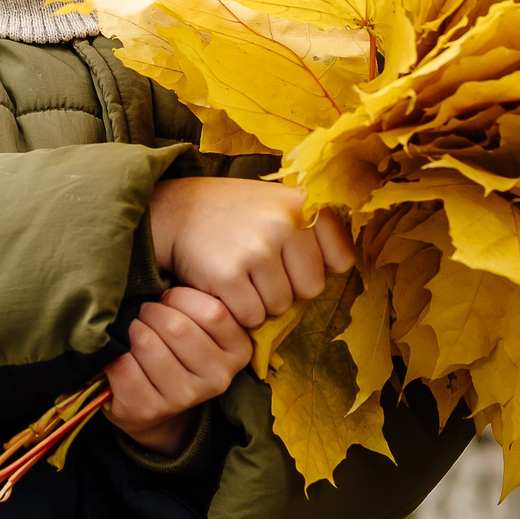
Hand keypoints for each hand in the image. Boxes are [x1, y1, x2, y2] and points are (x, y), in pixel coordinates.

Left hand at [103, 288, 250, 454]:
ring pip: (148, 344)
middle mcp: (219, 377)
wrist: (154, 400)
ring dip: (132, 330)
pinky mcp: (151, 410)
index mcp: (238, 349)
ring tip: (132, 330)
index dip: (181, 297)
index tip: (168, 298)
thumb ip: (197, 298)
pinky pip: (124, 367)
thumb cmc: (175, 342)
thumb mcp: (197, 319)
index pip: (214, 312)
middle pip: (178, 327)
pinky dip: (115, 353)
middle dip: (151, 311)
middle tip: (144, 312)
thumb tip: (174, 261)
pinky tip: (120, 353)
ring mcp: (186, 397)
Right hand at [148, 176, 353, 328]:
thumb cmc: (236, 214)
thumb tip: (342, 270)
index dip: (317, 265)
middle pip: (311, 289)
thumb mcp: (279, 203)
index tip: (293, 256)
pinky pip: (251, 316)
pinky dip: (238, 310)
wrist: (176, 211)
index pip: (341, 260)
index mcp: (304, 202)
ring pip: (280, 306)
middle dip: (287, 286)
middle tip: (260, 267)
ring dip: (260, 300)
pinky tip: (224, 284)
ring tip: (240, 272)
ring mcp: (257, 249)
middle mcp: (285, 222)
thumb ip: (313, 229)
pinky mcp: (228, 275)